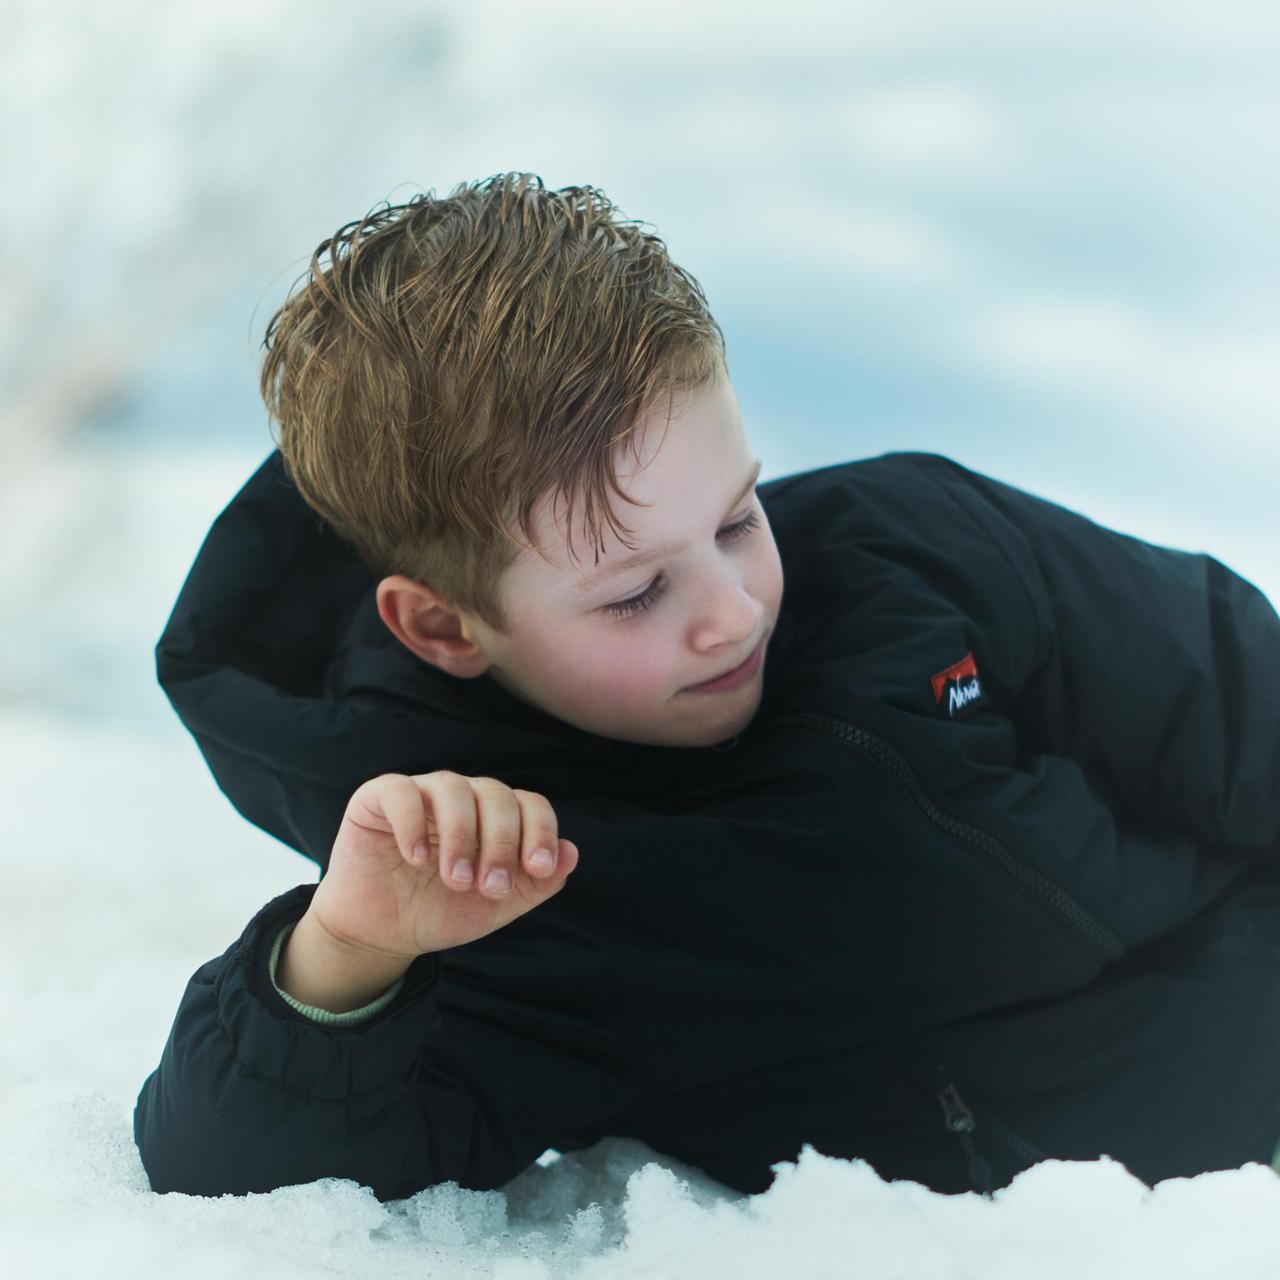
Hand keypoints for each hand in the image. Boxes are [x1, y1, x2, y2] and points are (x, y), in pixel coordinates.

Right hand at [307, 771, 578, 962]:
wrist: (381, 933)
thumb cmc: (440, 911)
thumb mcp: (496, 907)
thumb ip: (536, 884)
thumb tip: (571, 853)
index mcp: (496, 817)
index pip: (530, 804)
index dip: (540, 832)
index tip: (536, 870)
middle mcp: (464, 797)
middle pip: (496, 795)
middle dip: (501, 842)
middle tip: (490, 887)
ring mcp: (422, 793)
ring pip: (453, 788)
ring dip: (461, 836)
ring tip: (456, 879)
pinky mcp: (379, 798)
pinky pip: (401, 791)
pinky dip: (412, 822)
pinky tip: (416, 858)